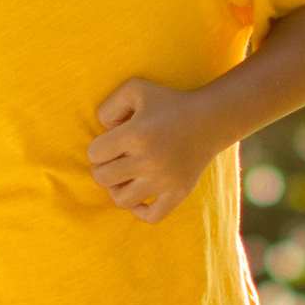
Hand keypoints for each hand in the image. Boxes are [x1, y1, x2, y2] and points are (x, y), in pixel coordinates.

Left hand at [85, 77, 222, 221]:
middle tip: (116, 159)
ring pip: (122, 201)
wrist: (210, 119)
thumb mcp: (134, 88)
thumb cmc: (168, 102)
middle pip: (103, 178)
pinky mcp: (179, 193)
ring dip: (118, 189)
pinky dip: (141, 211)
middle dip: (103, 168)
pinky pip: (152, 216)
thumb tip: (102, 132)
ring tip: (126, 177)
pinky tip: (141, 195)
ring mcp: (164, 181)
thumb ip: (108, 106)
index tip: (112, 141)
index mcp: (135, 135)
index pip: (94, 154)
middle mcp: (149, 161)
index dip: (98, 147)